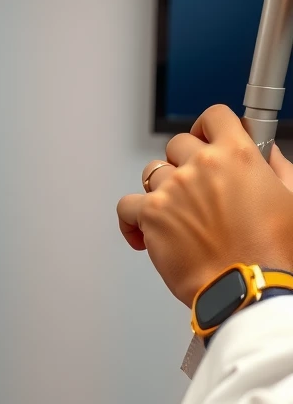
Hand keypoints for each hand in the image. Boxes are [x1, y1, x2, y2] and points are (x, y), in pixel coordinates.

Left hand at [117, 105, 292, 306]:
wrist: (247, 286)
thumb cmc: (270, 251)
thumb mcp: (289, 198)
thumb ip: (274, 168)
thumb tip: (267, 155)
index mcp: (237, 154)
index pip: (214, 117)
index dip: (207, 128)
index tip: (205, 139)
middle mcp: (200, 166)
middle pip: (177, 145)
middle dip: (184, 164)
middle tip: (193, 190)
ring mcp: (172, 190)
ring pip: (152, 173)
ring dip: (161, 190)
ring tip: (175, 215)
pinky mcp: (150, 215)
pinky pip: (126, 206)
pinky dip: (132, 219)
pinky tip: (144, 233)